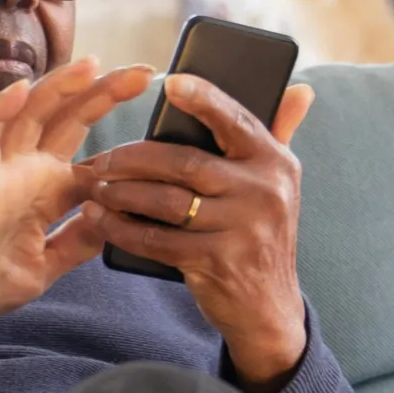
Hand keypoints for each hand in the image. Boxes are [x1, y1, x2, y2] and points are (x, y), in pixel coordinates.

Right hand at [0, 58, 155, 338]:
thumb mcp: (49, 262)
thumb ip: (80, 240)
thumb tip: (114, 217)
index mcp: (50, 189)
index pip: (93, 150)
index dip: (125, 140)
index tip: (160, 118)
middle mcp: (28, 171)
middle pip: (67, 118)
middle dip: (103, 92)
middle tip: (144, 72)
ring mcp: (1, 171)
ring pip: (29, 114)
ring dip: (58, 87)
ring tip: (91, 66)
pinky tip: (19, 90)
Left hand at [81, 76, 315, 386]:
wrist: (269, 309)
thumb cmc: (261, 235)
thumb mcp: (280, 185)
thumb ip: (282, 134)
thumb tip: (299, 89)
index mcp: (276, 163)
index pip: (236, 121)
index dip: (203, 99)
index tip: (170, 83)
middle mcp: (263, 192)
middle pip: (184, 162)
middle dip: (133, 158)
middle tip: (100, 159)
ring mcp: (240, 229)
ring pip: (166, 201)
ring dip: (121, 193)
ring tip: (94, 187)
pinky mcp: (216, 262)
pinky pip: (157, 240)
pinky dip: (123, 229)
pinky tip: (100, 220)